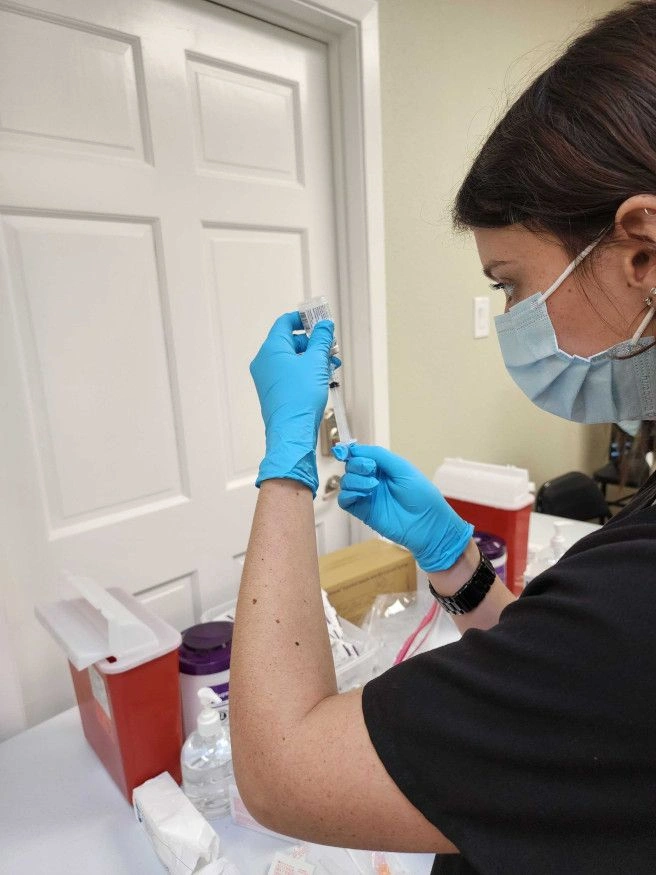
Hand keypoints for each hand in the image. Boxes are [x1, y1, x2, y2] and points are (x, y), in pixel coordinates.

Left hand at [250, 312, 336, 496]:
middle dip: (313, 343)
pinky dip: (307, 372)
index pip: (284, 323)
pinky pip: (291, 374)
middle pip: (291, 341)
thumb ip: (321, 340)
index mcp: (271, 349)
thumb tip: (324, 326)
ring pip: (293, 359)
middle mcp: (265, 362)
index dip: (303, 319)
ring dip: (313, 359)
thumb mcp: (316, 362)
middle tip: (331, 348)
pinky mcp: (275, 392)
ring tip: (332, 365)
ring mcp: (269, 378)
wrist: (292, 432)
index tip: (319, 321)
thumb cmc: (300, 398)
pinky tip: (324, 378)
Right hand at [336, 444, 472, 571]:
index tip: (345, 451)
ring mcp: (366, 495)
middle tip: (371, 469)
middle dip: (357, 465)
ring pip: (346, 482)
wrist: (427, 524)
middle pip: (351, 467)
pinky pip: (344, 500)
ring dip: (355, 480)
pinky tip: (363, 494)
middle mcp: (372, 479)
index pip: (360, 455)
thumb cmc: (421, 494)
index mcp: (383, 467)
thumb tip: (353, 448)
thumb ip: (379, 455)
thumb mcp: (402, 468)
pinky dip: (348, 494)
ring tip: (373, 485)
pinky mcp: (362, 511)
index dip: (351, 452)